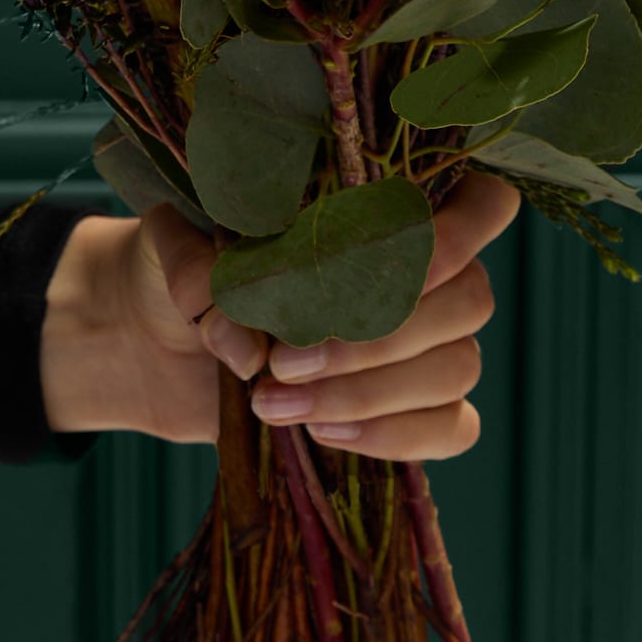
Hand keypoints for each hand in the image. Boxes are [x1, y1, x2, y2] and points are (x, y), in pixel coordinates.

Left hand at [39, 172, 517, 460]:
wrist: (158, 340)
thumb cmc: (185, 268)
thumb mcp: (174, 248)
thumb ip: (199, 266)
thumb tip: (233, 325)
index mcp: (390, 205)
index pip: (482, 205)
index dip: (457, 235)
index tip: (389, 265)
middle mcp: (429, 273)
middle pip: (470, 299)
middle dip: (379, 338)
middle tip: (287, 358)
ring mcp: (426, 344)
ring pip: (457, 367)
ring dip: (371, 392)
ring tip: (277, 402)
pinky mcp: (413, 408)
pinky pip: (451, 428)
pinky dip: (393, 436)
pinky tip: (324, 431)